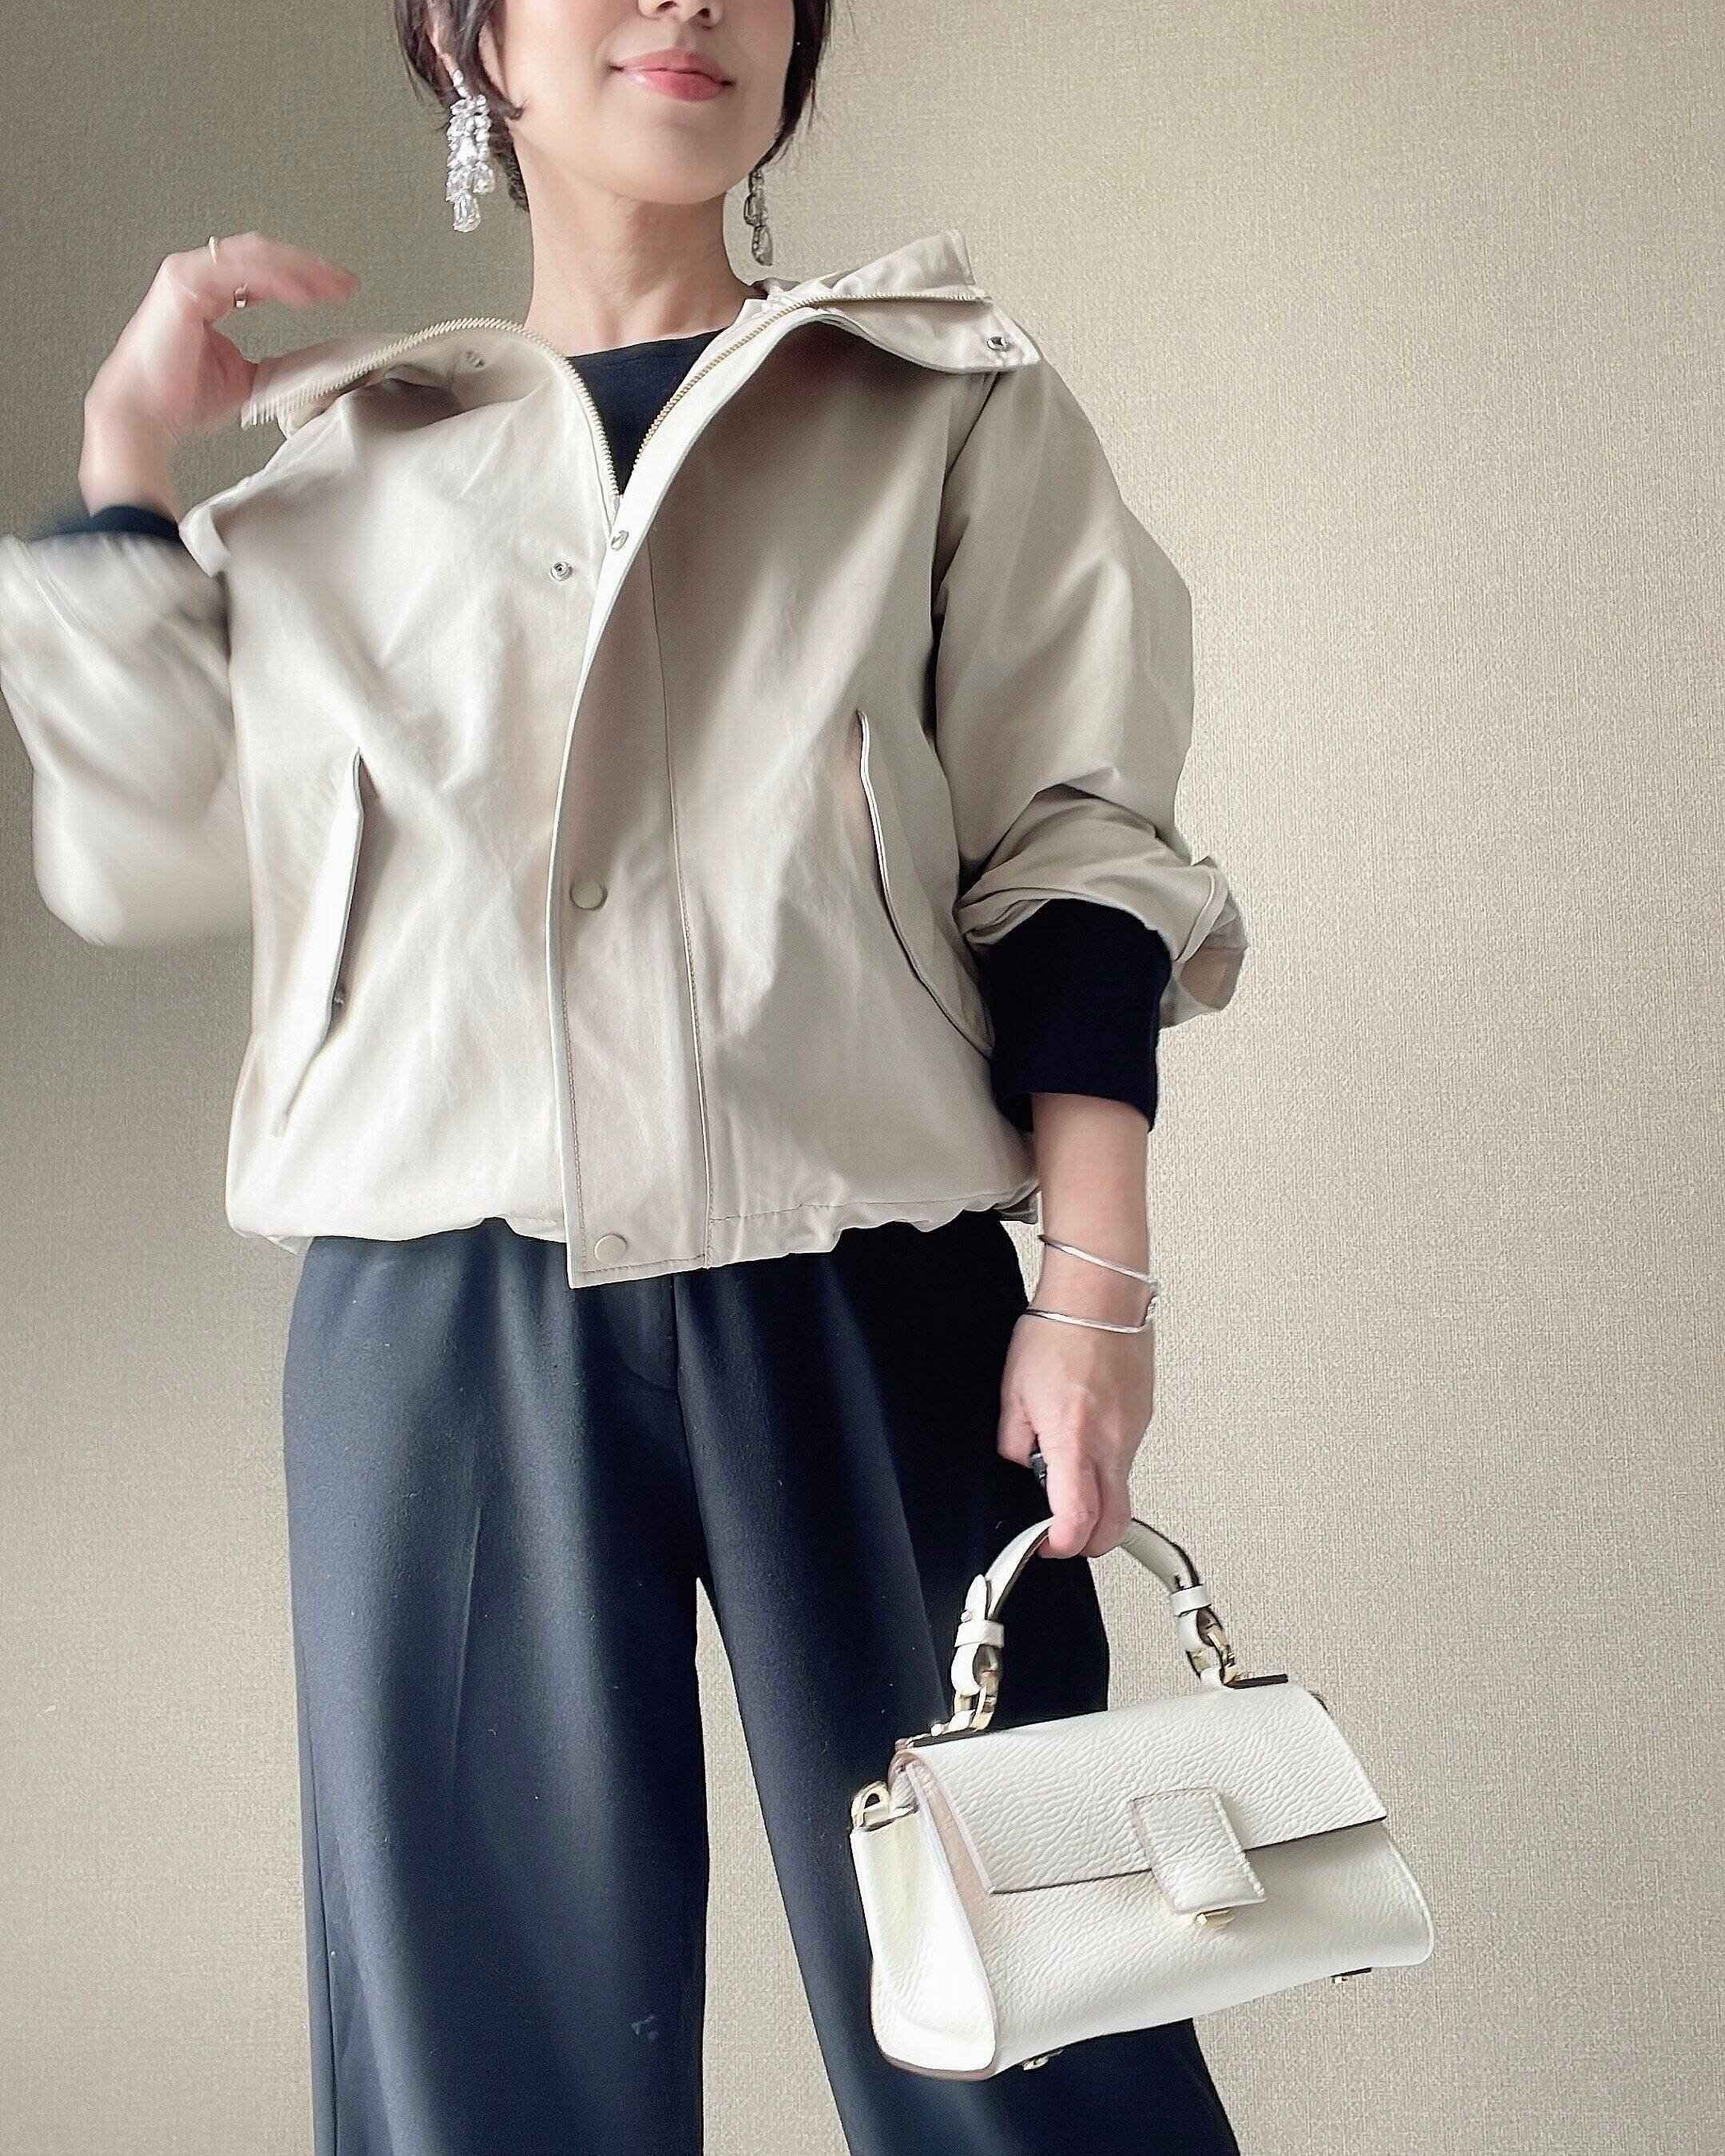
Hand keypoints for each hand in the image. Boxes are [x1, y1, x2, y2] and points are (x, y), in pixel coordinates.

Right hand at [83, 231, 360, 447]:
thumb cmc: (181, 399)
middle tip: (344, 284)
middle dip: (309, 268)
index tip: (339, 292)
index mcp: (213, 293)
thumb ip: (278, 363)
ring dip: (299, 269)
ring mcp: (189, 275)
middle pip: (264, 257)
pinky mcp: (183, 282)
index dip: (304, 279)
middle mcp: (200, 278)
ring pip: (255, 256)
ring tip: (331, 287)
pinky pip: (238, 270)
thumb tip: (315, 368)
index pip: (266, 273)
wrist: (146, 414)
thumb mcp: (249, 379)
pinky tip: (301, 293)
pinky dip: (274, 279)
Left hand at [995, 1267, 1155, 1560]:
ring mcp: (1133, 1431)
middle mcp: (1112, 1442)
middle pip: (1116, 1523)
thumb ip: (1016, 1440)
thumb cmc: (1058, 1332)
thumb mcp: (1013, 1392)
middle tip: (1063, 1532)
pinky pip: (1125, 1455)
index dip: (1061, 1544)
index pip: (1078, 1518)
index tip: (1047, 1544)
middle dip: (1090, 1542)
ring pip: (1122, 1488)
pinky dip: (1105, 1461)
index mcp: (1075, 1440)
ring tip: (1067, 1464)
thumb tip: (1026, 1464)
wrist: (1099, 1295)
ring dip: (1097, 1496)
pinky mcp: (1144, 1416)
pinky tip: (1085, 1432)